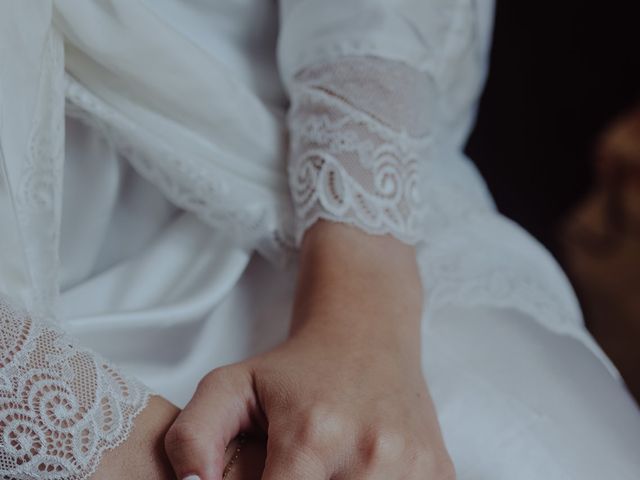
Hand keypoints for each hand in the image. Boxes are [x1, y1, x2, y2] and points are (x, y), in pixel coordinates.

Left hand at [164, 221, 454, 478]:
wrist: (368, 333)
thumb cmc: (297, 367)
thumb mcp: (231, 386)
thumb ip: (193, 438)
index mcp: (313, 437)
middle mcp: (369, 457)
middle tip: (298, 473)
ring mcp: (413, 468)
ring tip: (328, 470)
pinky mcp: (439, 473)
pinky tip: (360, 470)